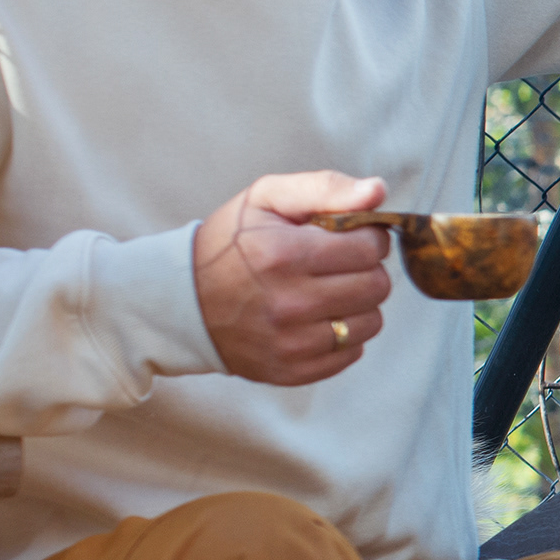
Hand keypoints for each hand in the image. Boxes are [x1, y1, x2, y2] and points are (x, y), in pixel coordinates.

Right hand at [194, 171, 393, 384]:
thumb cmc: (230, 243)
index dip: (365, 237)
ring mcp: (291, 342)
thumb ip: (325, 188)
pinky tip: (316, 319)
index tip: (347, 237)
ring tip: (326, 291)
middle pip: (376, 286)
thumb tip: (378, 191)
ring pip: (371, 322)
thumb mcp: (266, 199)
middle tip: (337, 264)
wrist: (181, 301)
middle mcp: (289, 303)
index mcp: (283, 254)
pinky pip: (352, 353)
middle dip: (365, 269)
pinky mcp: (292, 371)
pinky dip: (343, 335)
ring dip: (358, 304)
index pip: (370, 248)